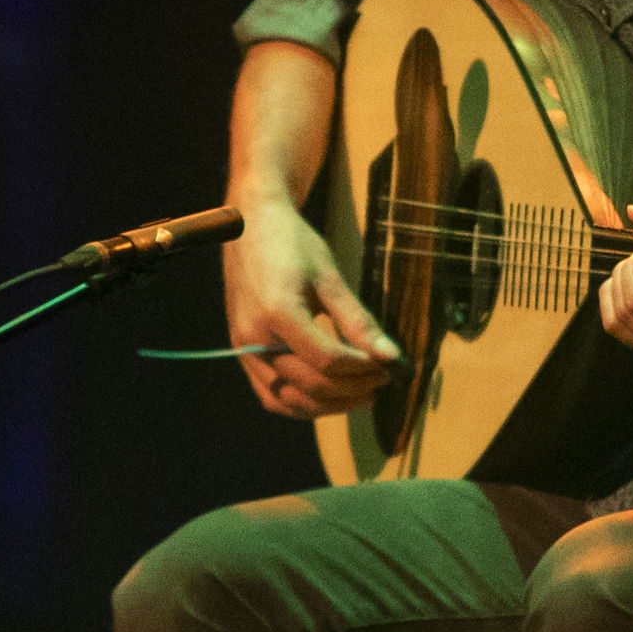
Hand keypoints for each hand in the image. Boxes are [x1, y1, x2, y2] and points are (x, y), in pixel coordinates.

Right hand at [223, 199, 399, 419]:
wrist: (249, 226)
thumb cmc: (292, 244)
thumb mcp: (330, 278)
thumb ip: (358, 320)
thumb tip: (391, 355)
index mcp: (278, 311)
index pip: (328, 359)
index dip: (363, 369)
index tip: (388, 365)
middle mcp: (254, 336)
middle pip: (310, 384)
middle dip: (352, 388)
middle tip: (382, 379)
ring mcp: (243, 348)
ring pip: (289, 400)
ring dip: (329, 405)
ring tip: (361, 394)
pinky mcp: (241, 353)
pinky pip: (270, 396)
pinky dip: (301, 405)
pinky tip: (329, 397)